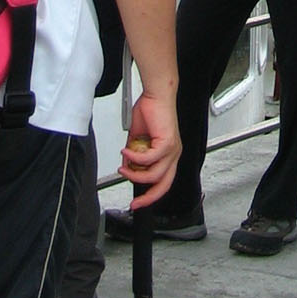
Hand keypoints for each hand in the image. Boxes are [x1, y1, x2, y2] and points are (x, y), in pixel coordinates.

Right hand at [119, 90, 179, 208]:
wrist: (156, 94)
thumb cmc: (150, 111)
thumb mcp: (139, 140)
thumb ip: (135, 156)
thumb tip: (127, 168)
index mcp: (168, 155)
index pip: (163, 183)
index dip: (150, 196)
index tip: (136, 203)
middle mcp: (173, 154)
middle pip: (163, 185)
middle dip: (147, 198)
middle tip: (134, 203)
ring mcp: (172, 149)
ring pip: (155, 175)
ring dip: (135, 174)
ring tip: (123, 167)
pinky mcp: (168, 142)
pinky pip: (149, 159)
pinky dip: (135, 158)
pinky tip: (126, 153)